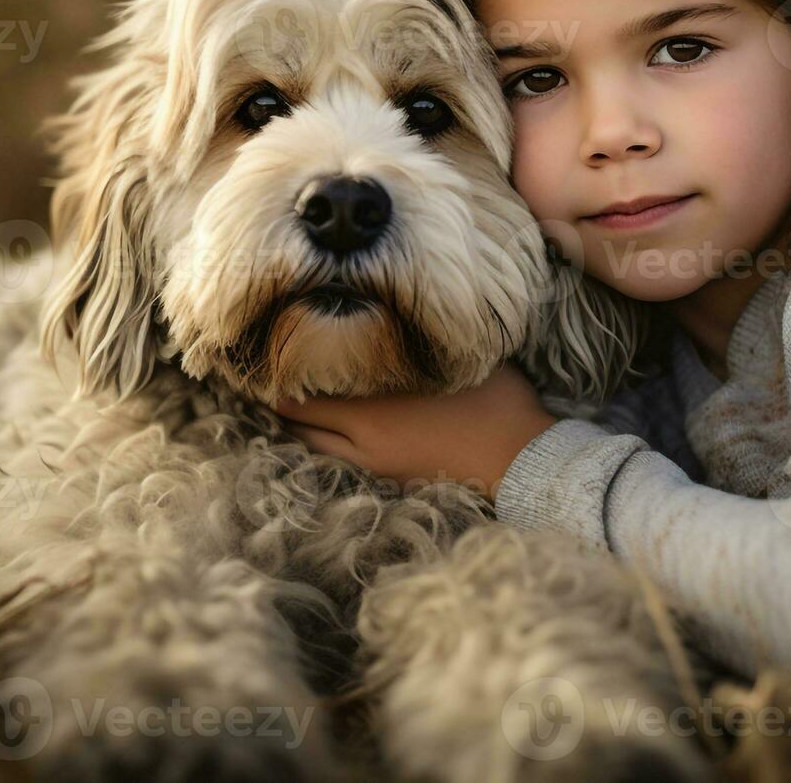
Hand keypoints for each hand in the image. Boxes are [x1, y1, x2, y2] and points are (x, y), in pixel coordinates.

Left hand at [272, 364, 558, 497]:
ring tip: (289, 403)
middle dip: (282, 400)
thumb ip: (418, 343)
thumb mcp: (457, 357)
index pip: (305, 386)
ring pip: (311, 446)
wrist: (520, 459)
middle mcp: (364, 433)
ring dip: (300, 426)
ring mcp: (373, 462)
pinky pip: (337, 461)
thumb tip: (401, 312)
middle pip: (297, 419)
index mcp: (377, 398)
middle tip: (271, 378)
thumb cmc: (498, 399)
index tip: (275, 351)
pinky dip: (322, 444)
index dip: (284, 369)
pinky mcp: (388, 478)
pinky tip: (324, 429)